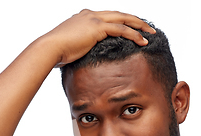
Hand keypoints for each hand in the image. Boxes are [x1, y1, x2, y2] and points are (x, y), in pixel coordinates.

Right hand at [41, 9, 155, 67]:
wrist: (50, 48)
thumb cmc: (56, 52)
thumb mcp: (70, 47)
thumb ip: (79, 47)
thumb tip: (80, 57)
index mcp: (84, 17)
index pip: (108, 16)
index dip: (122, 21)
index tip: (132, 27)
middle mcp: (91, 15)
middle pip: (119, 14)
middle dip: (135, 20)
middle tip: (148, 27)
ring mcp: (94, 19)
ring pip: (124, 19)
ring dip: (139, 26)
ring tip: (151, 33)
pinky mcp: (98, 28)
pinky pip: (122, 29)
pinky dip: (134, 34)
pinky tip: (143, 41)